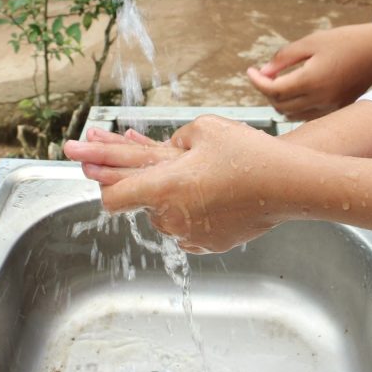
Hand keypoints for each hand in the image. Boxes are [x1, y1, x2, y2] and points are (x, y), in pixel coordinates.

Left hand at [65, 116, 298, 252]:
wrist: (288, 185)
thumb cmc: (248, 154)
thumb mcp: (205, 129)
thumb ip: (173, 141)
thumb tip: (163, 153)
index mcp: (166, 186)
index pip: (114, 196)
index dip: (99, 179)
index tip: (82, 166)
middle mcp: (172, 216)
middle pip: (138, 200)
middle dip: (129, 177)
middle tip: (97, 156)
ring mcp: (190, 233)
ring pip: (163, 212)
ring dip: (167, 194)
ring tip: (192, 171)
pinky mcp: (208, 242)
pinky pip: (186, 223)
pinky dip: (189, 207)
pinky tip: (209, 189)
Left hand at [246, 24, 371, 120]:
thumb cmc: (343, 41)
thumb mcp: (310, 42)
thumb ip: (283, 58)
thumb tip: (263, 72)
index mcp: (312, 80)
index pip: (273, 90)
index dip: (257, 82)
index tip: (249, 71)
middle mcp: (320, 99)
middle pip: (280, 106)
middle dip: (266, 91)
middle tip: (263, 74)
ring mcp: (330, 107)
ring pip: (292, 115)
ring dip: (279, 101)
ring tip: (277, 82)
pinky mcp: (337, 109)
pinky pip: (307, 115)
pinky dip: (295, 107)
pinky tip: (294, 91)